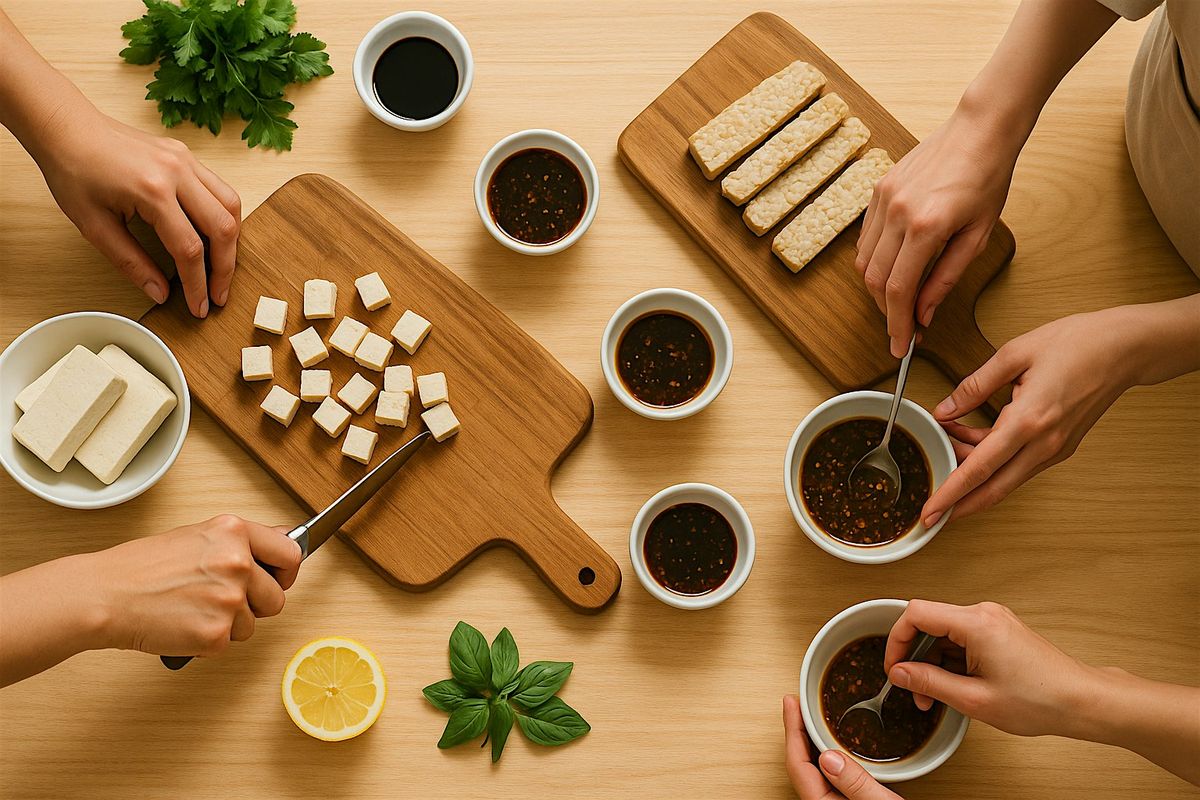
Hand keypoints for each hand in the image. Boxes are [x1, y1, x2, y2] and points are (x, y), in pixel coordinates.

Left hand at [35, 107, 240, 316]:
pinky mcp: (187, 156)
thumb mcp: (94, 226)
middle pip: (222, 228)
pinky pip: (220, 189)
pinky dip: (225, 216)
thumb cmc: (74, 171)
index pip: (189, 249)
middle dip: (225, 269)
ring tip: (222, 267)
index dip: (197, 285)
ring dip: (232, 241)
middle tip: (218, 295)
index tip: (198, 307)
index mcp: (152, 191)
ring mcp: (186, 161)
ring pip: (231, 206)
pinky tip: (215, 235)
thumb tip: (160, 293)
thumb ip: (131, 262)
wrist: (67, 128)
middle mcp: (178, 173)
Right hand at [92, 514, 301, 657]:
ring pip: (252, 624)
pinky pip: (228, 643)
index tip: (279, 578)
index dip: (286, 571)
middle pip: (276, 598)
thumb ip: (242, 542)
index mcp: (234, 532)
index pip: (290, 553)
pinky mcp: (216, 634)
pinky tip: (183, 624)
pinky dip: (208, 640)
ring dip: (228, 624)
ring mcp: (229, 600)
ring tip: (192, 608)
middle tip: (219, 600)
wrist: (106, 595)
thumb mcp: (198, 536)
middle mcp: (237, 563)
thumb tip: (285, 540)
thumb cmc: (143, 567)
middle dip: (254, 605)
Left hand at [783, 695, 900, 798]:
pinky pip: (827, 777)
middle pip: (800, 765)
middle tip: (797, 704)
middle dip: (796, 732)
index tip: (790, 704)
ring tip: (810, 717)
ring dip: (809, 742)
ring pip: (813, 771)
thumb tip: (827, 756)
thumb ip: (855, 784)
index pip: (797, 764)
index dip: (791, 730)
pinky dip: (826, 755)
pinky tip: (833, 745)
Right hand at [855, 107, 1017, 356]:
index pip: (899, 289)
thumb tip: (924, 314)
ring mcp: (883, 199)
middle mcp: (898, 213)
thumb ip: (946, 278)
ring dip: (877, 288)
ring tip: (899, 300)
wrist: (980, 130)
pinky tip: (893, 268)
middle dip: (885, 311)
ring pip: (863, 261)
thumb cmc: (988, 179)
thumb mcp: (977, 236)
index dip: (896, 324)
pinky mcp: (878, 190)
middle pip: (875, 280)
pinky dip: (873, 261)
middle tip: (902, 328)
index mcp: (928, 226)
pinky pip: (866, 238)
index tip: (900, 346)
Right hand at [884, 600, 1087, 736]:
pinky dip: (951, 662)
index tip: (893, 666)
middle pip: (928, 623)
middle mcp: (983, 613)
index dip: (896, 640)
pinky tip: (954, 687)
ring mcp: (992, 621)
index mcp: (976, 623)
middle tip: (913, 689)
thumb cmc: (1041, 700)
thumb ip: (929, 682)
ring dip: (933, 664)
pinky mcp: (998, 631)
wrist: (1082, 701)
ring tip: (934, 696)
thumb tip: (899, 672)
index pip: (916, 613)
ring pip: (943, 634)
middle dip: (915, 658)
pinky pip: (961, 640)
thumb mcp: (974, 699)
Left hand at [920, 308, 1138, 526]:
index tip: (929, 512)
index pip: (979, 469)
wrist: (1125, 348)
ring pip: (1005, 477)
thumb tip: (945, 409)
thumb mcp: (1013, 354)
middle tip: (930, 510)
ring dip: (974, 473)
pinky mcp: (1061, 447)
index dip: (950, 494)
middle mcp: (1044, 444)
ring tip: (947, 444)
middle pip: (993, 489)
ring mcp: (1055, 449)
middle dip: (959, 505)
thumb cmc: (1076, 343)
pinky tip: (972, 440)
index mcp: (1028, 421)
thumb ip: (974, 386)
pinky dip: (993, 461)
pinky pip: (1019, 465)